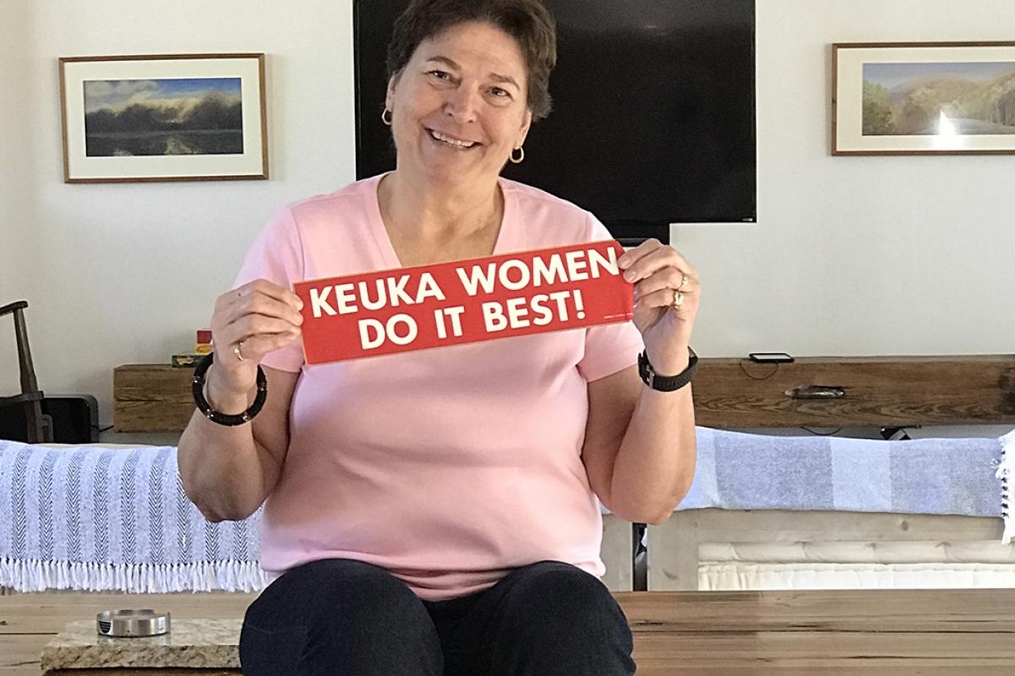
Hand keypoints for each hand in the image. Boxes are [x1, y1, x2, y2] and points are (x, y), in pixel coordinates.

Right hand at [208, 279, 303, 394]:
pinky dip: (277, 340)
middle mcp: (221, 316)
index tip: (297, 304)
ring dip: (280, 324)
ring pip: (254, 321)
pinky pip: (255, 344)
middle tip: (298, 318)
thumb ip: (272, 310)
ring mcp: (223, 336)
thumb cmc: (246, 344)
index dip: (281, 293)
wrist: (232, 374)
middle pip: (255, 302)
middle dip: (282, 309)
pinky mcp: (229, 356)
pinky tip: (289, 339)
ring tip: (295, 329)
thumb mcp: (259, 322)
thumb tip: (296, 304)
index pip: (257, 287)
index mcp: (228, 302)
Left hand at [618, 239, 699, 374]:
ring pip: (670, 274)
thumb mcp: (636, 291)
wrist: (660, 345)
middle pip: (668, 254)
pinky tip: (644, 304)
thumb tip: (618, 262)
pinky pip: (671, 295)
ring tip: (637, 295)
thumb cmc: (652, 318)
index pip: (658, 247)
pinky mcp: (689, 306)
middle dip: (643, 264)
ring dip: (647, 284)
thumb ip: (632, 276)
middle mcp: (686, 274)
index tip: (621, 263)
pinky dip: (652, 299)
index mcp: (674, 266)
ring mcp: (690, 290)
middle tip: (628, 276)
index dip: (638, 252)